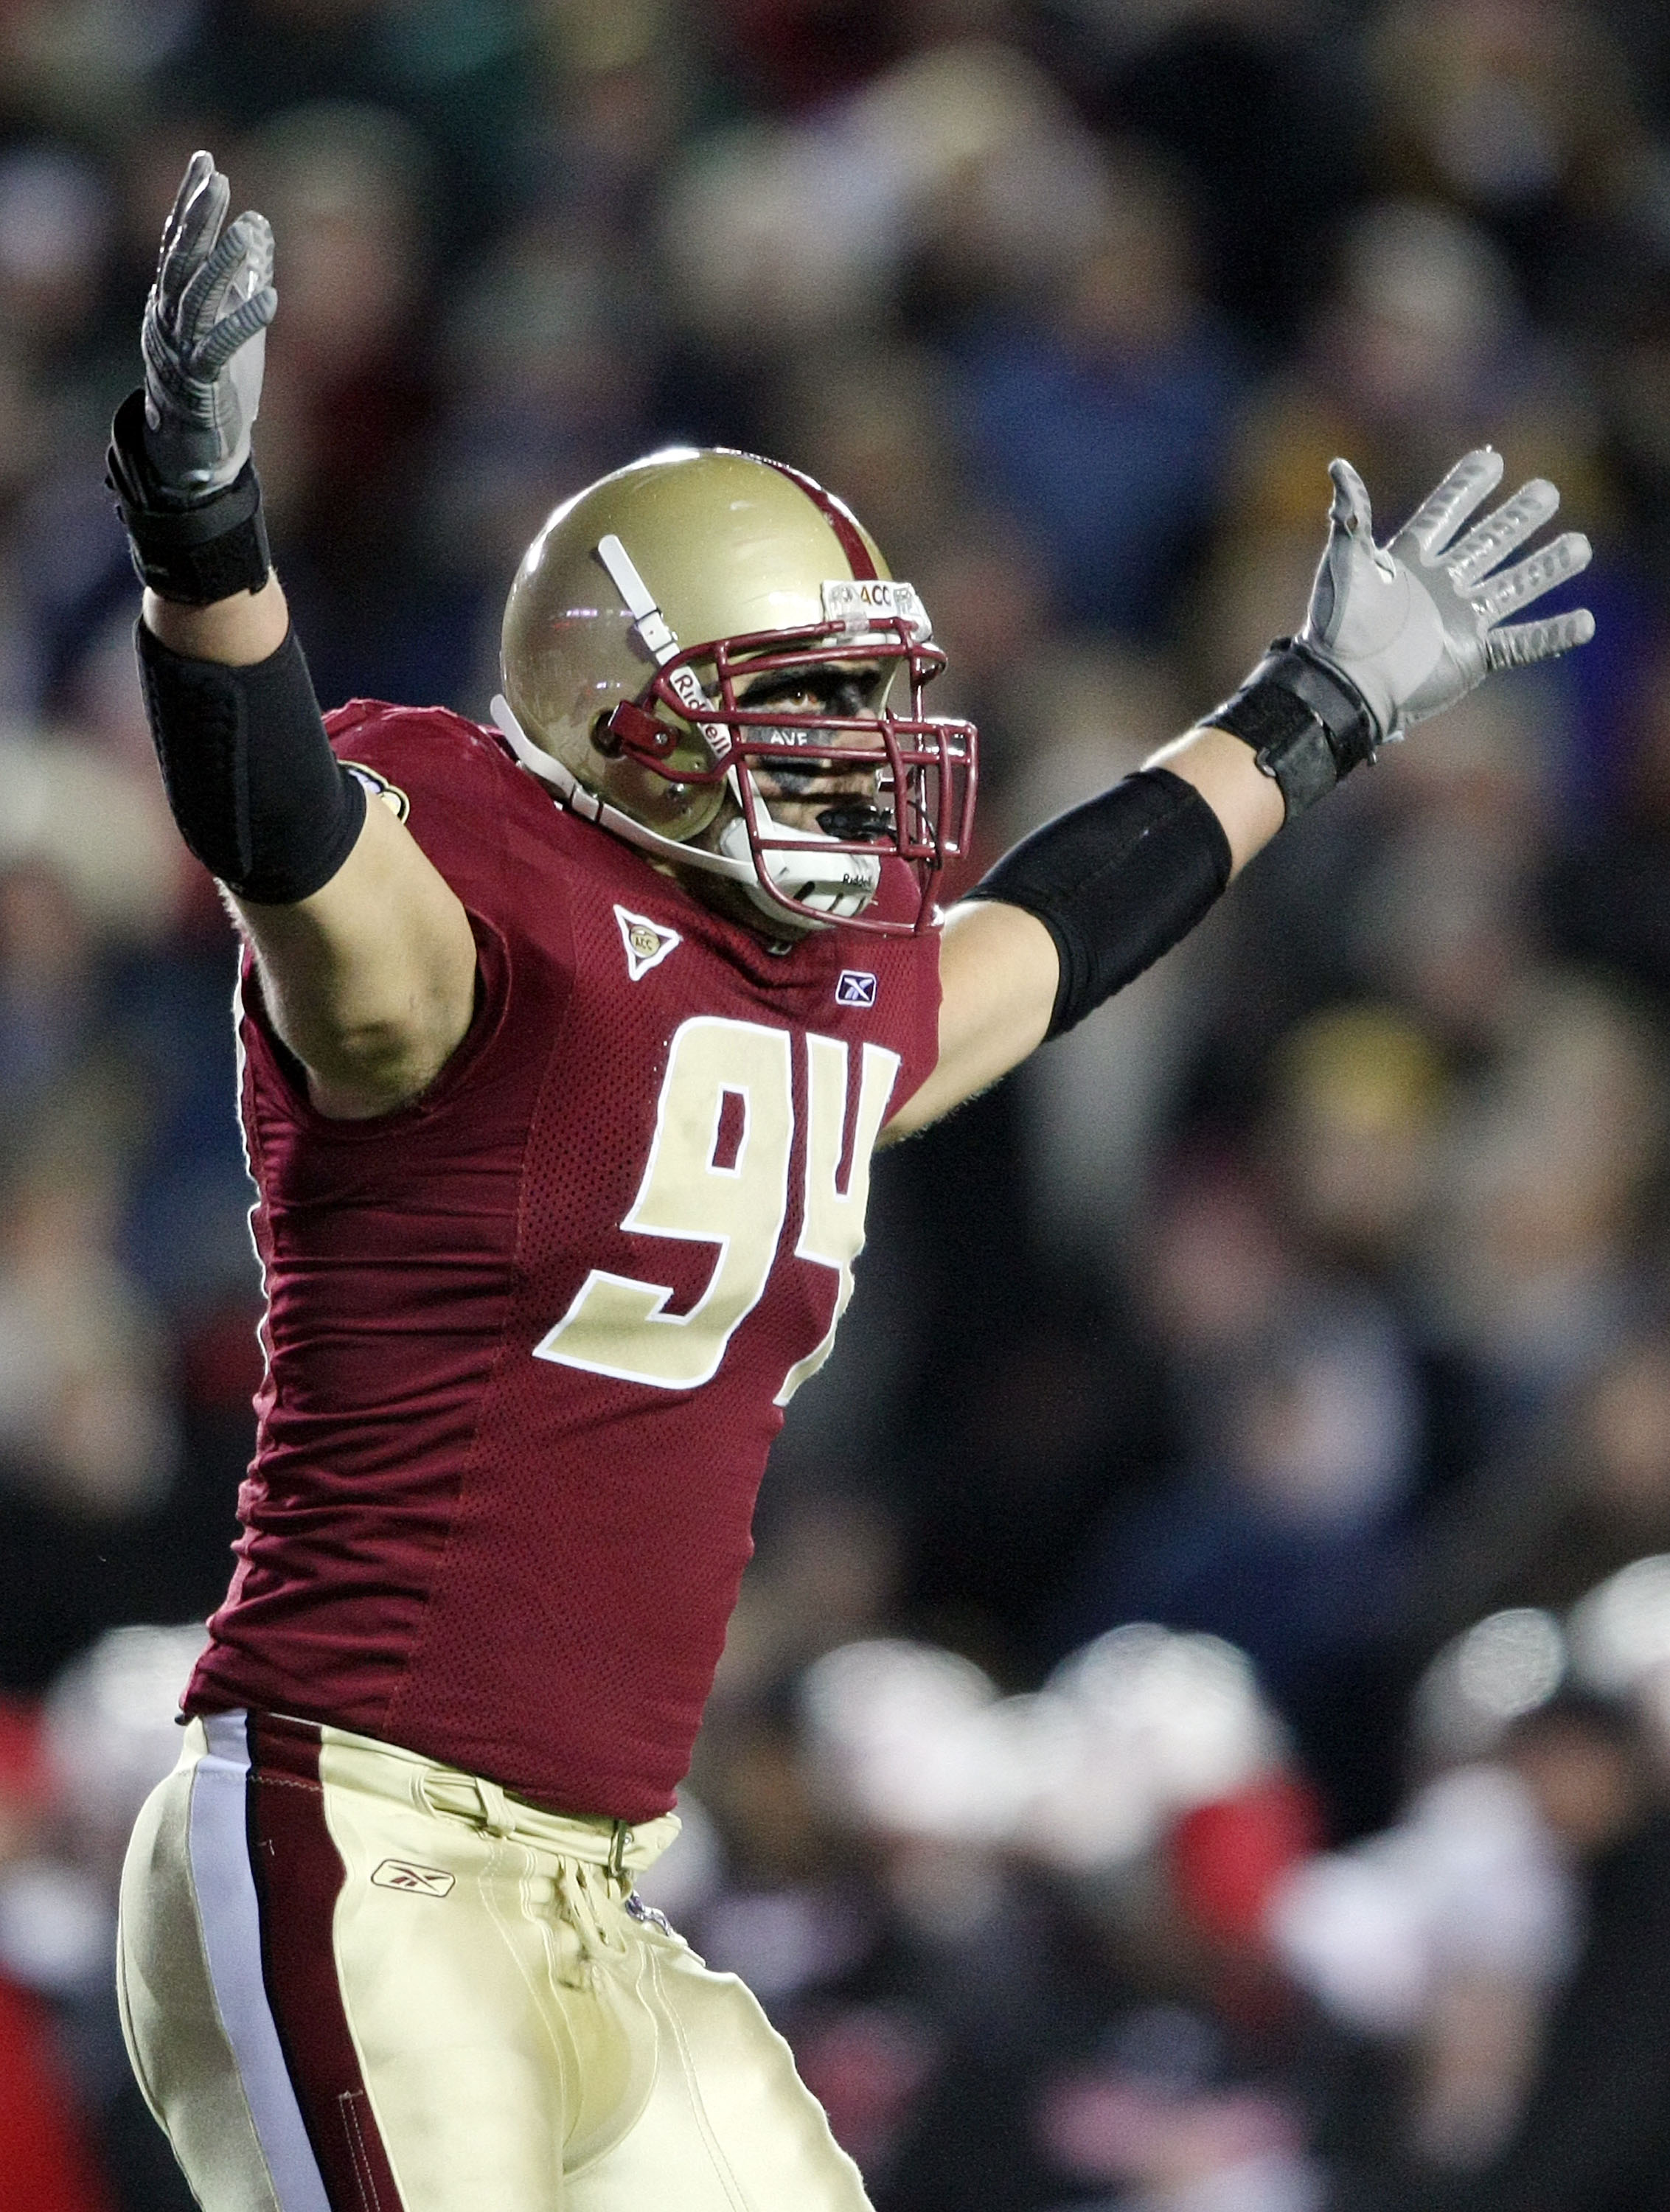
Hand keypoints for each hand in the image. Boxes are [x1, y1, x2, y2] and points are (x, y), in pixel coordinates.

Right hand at [141, 151, 275, 504]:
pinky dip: (243, 321)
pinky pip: (219, 348)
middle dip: (199, 219)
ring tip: (246, 229)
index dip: (189, 201)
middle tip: (218, 180)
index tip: (205, 161)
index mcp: (171, 301)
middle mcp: (167, 320)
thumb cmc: (216, 382)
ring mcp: (180, 351)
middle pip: (181, 260)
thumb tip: (261, 224)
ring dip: (222, 263)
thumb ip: (244, 274)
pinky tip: (271, 297)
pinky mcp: (200, 384)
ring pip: (196, 299)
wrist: (196, 449)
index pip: (177, 240)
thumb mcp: (233, 319)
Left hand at [1300, 449, 1593, 741]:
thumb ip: (1351, 518)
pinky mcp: (1473, 656)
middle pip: (1490, 543)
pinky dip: (1552, 634)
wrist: (1347, 686)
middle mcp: (1441, 586)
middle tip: (1547, 491)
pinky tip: (1584, 622)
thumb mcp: (1343, 565)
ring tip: (1579, 546)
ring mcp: (1461, 621)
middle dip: (1518, 518)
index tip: (1490, 461)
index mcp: (1410, 561)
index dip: (1465, 489)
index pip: (1444, 514)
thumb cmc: (1339, 628)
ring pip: (1514, 586)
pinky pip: (1521, 643)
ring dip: (1546, 567)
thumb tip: (1339, 467)